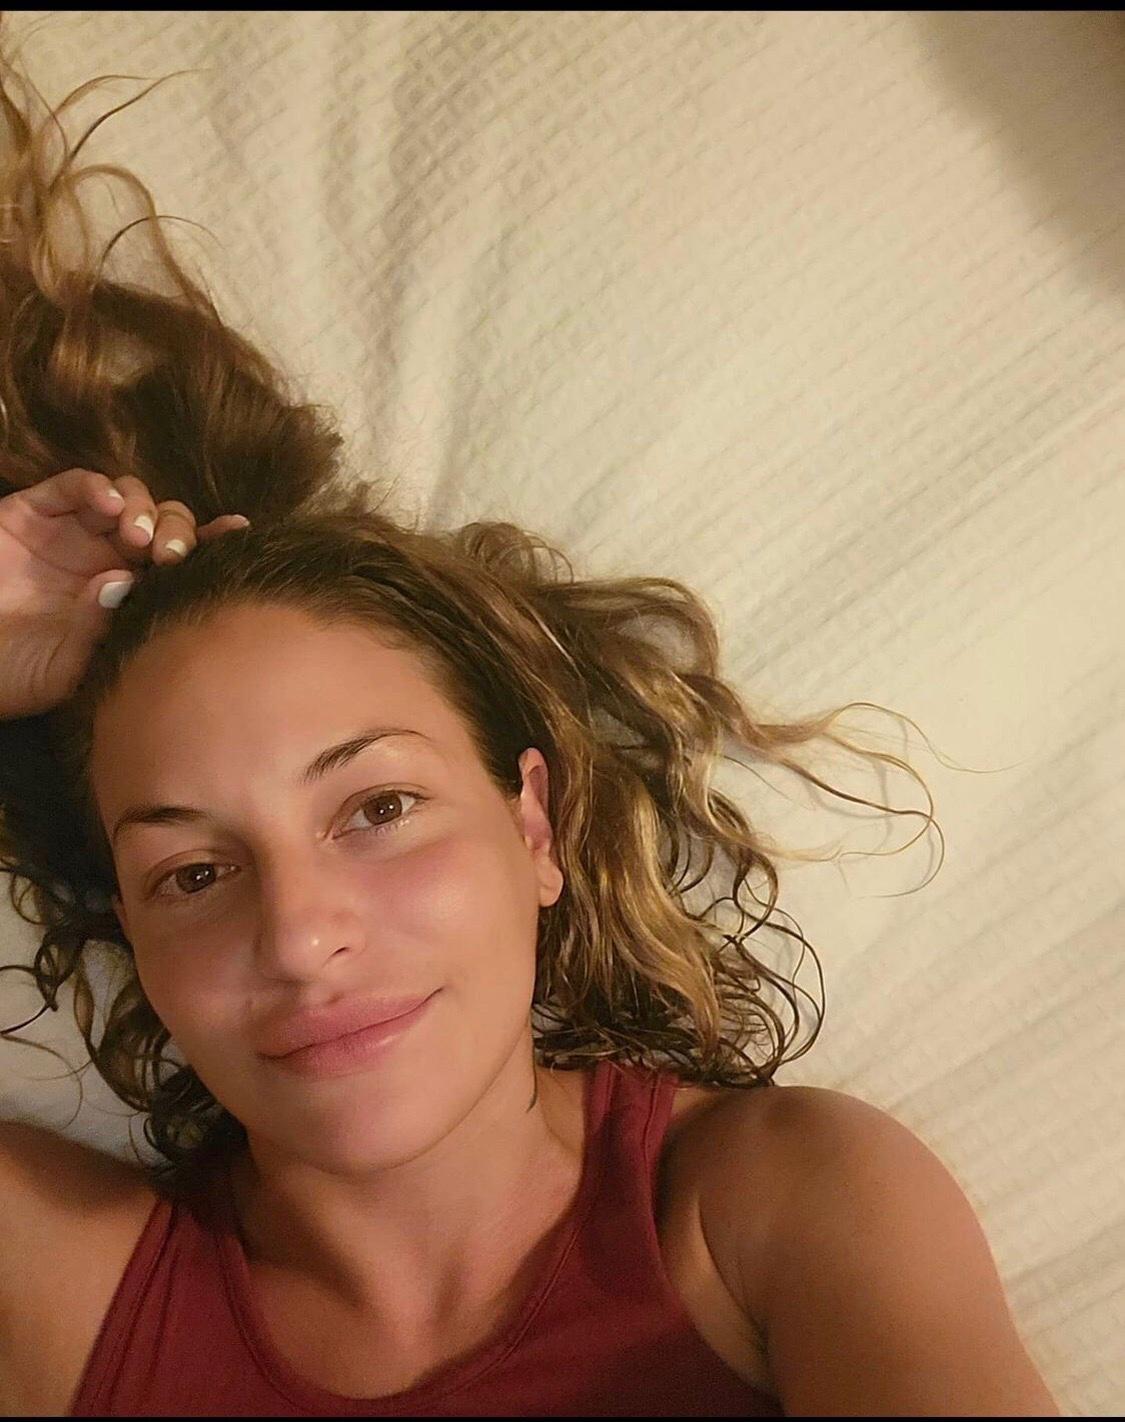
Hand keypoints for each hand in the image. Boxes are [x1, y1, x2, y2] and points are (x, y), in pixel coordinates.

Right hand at [0, 467, 249, 718]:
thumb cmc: (13, 675)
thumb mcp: (68, 670)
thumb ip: (104, 632)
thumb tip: (127, 584)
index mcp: (131, 600)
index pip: (184, 566)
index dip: (213, 546)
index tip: (239, 536)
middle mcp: (110, 561)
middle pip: (167, 525)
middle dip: (178, 531)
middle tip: (168, 556)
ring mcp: (73, 534)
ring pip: (131, 499)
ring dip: (144, 509)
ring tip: (134, 537)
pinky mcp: (33, 512)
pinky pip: (75, 486)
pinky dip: (96, 485)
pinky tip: (107, 504)